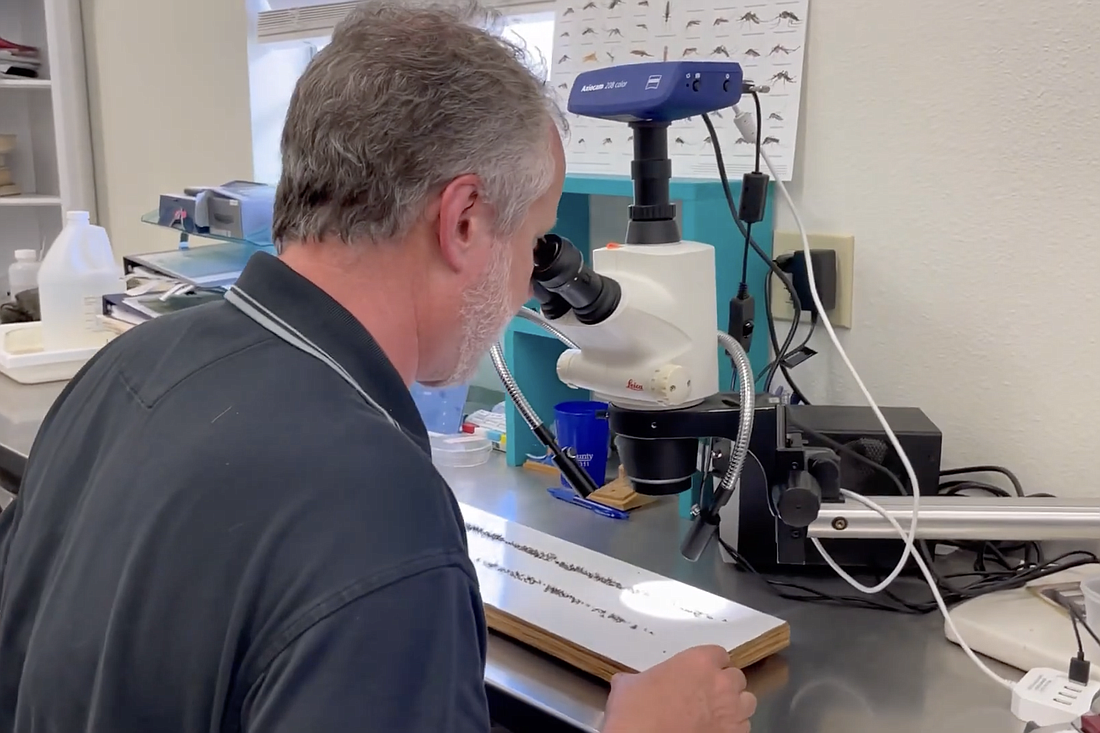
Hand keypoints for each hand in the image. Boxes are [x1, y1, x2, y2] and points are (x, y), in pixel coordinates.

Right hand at [601, 645, 755, 732]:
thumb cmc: (635, 712)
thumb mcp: (629, 685)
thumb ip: (638, 678)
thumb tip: (629, 682)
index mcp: (698, 662)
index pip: (718, 654)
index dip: (711, 664)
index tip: (702, 673)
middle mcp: (721, 683)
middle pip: (736, 677)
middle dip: (725, 685)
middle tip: (708, 695)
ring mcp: (731, 711)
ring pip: (747, 702)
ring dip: (735, 706)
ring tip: (718, 713)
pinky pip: (744, 728)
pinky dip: (733, 729)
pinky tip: (717, 731)